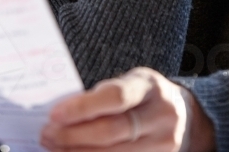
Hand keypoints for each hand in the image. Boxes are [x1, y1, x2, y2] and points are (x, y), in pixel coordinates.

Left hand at [39, 66, 214, 151]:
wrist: (182, 116)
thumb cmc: (143, 96)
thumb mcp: (129, 83)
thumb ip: (102, 95)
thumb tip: (61, 113)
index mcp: (150, 86)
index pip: (115, 97)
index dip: (82, 107)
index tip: (54, 114)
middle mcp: (161, 116)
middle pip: (112, 132)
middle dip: (74, 136)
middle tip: (47, 135)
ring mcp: (164, 145)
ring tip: (55, 148)